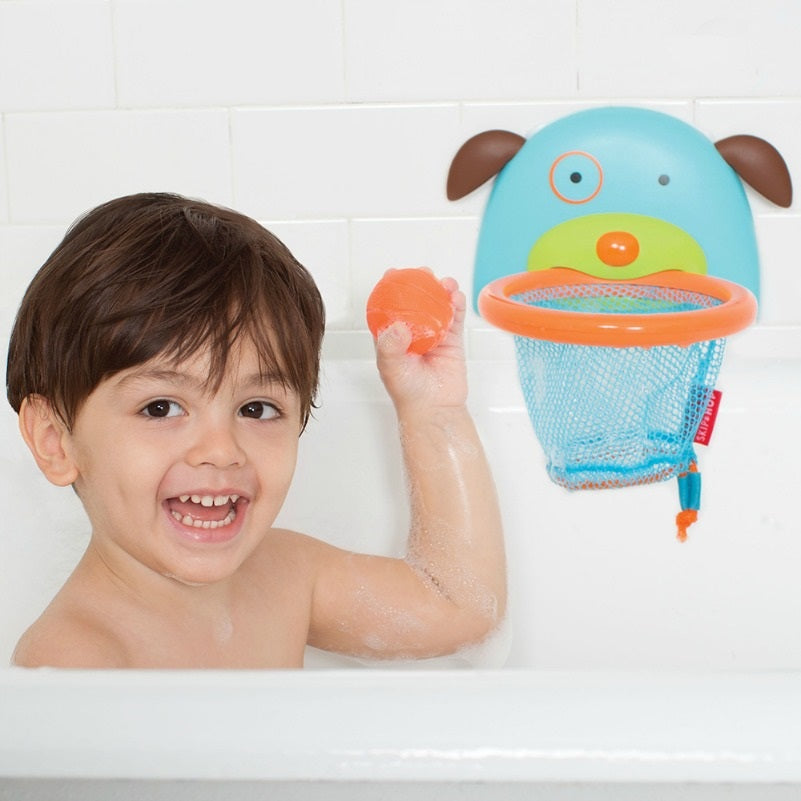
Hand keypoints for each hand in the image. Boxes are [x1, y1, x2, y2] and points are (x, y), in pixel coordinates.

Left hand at [373, 275, 467, 413]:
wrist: (433, 408)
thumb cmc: (408, 391)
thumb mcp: (390, 367)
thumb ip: (390, 346)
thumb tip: (398, 326)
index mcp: (394, 336)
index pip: (390, 307)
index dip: (391, 289)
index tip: (393, 273)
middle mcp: (414, 332)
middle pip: (417, 301)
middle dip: (420, 284)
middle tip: (423, 274)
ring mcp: (434, 335)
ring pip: (438, 306)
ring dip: (442, 290)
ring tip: (444, 283)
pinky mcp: (452, 341)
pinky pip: (456, 318)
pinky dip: (457, 305)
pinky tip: (456, 296)